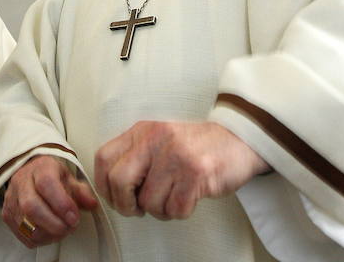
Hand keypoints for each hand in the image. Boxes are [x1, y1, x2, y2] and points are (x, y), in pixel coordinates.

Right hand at [2, 155, 97, 248]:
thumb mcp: (70, 178)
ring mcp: (11, 199)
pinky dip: (40, 239)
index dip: (62, 204)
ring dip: (48, 234)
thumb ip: (82, 192)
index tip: (74, 217)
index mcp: (40, 168)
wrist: (30, 174)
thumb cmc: (52, 177)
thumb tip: (91, 204)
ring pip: (26, 225)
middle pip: (31, 207)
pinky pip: (22, 235)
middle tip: (70, 227)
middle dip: (54, 224)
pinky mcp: (7, 215)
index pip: (46, 184)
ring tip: (62, 230)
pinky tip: (50, 233)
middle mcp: (21, 182)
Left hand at [94, 121, 269, 219]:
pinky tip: (188, 199)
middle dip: (125, 204)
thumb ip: (136, 155)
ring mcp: (176, 156)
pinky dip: (179, 212)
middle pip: (119, 181)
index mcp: (143, 131)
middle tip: (136, 209)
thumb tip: (112, 188)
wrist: (239, 139)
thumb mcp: (160, 139)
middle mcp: (156, 140)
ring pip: (149, 202)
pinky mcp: (196, 174)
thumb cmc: (197, 146)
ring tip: (172, 199)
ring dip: (159, 210)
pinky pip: (175, 209)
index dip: (103, 184)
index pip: (103, 158)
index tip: (114, 197)